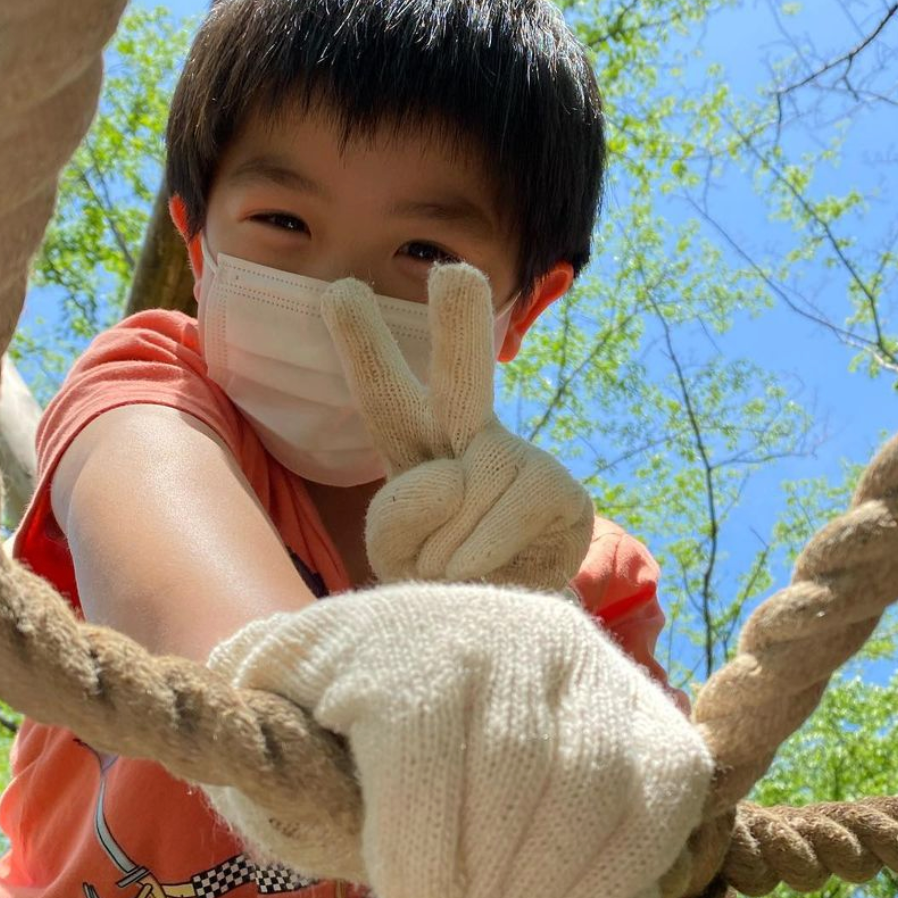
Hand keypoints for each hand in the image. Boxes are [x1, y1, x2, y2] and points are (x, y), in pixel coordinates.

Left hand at [205, 582, 712, 897]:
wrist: (442, 649)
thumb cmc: (349, 697)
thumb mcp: (277, 705)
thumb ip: (244, 734)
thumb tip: (234, 757)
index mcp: (410, 637)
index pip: (424, 767)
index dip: (417, 866)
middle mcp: (511, 631)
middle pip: (513, 785)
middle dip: (482, 884)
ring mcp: (591, 664)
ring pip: (592, 793)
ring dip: (547, 885)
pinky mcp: (649, 706)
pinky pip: (662, 799)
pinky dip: (622, 869)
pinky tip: (573, 894)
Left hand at [321, 264, 593, 591]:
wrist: (507, 622)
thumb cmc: (442, 577)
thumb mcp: (395, 553)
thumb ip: (399, 516)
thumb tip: (455, 479)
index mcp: (418, 446)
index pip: (385, 394)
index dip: (364, 343)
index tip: (339, 290)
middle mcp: (471, 439)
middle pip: (463, 376)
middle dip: (458, 324)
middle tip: (454, 275)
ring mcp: (518, 460)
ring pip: (457, 493)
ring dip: (441, 553)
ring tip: (456, 572)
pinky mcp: (559, 492)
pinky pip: (492, 525)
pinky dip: (476, 560)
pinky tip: (492, 574)